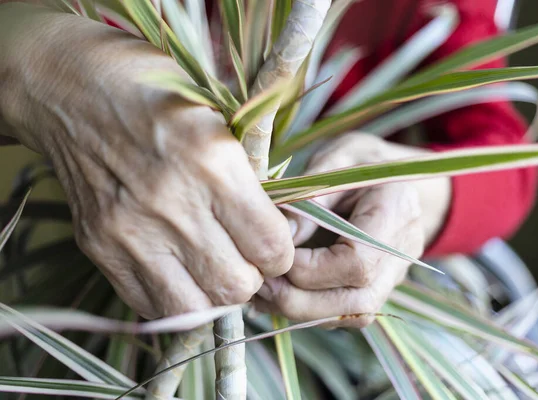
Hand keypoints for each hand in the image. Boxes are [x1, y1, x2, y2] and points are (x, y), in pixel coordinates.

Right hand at [0, 7, 293, 318]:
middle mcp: (171, 202)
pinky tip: (179, 272)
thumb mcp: (218, 118)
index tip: (273, 243)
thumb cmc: (156, 94)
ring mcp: (128, 230)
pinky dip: (174, 299)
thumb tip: (277, 232)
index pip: (270, 246)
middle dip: (252, 278)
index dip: (281, 252)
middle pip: (235, 287)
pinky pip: (149, 305)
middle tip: (244, 257)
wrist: (69, 87)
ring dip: (212, 295)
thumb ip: (249, 180)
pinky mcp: (97, 246)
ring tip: (212, 269)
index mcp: (212, 162)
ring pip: (194, 309)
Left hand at [256, 133, 450, 327]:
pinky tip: (276, 293)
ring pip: (348, 314)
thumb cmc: (362, 162)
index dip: (309, 267)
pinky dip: (306, 309)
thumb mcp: (336, 160)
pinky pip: (343, 313)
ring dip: (299, 309)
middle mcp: (402, 254)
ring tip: (261, 291)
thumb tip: (281, 238)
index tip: (271, 253)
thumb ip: (311, 196)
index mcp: (397, 212)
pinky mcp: (376, 290)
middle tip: (257, 283)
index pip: (356, 262)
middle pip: (355, 300)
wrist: (396, 179)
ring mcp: (393, 278)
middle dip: (298, 298)